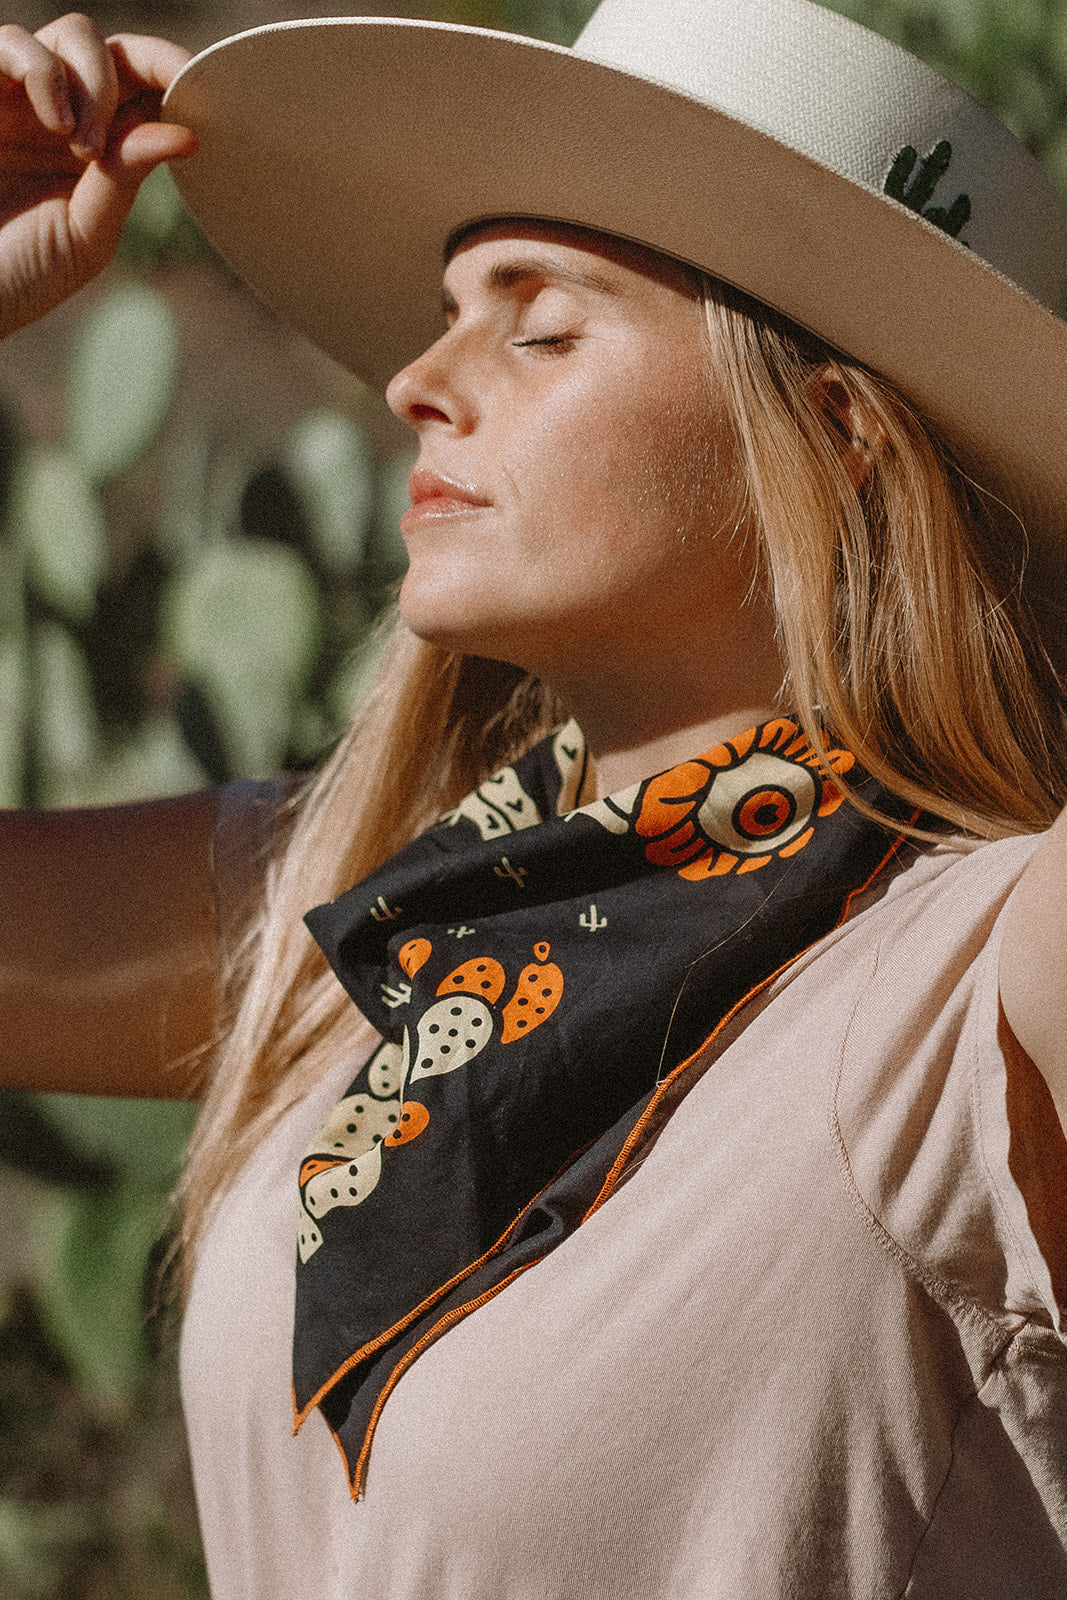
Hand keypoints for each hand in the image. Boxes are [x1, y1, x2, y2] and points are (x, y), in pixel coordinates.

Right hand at [0, 13, 194, 336]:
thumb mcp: (85, 236)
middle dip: (139, 72)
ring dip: (94, 81)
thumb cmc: (20, 276)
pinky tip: (57, 124)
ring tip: (81, 146)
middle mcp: (65, 117)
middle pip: (117, 51)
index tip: (203, 86)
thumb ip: (125, 180)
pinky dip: (45, 72)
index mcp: (101, 152)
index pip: (147, 91)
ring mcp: (22, 100)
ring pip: (73, 34)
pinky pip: (15, 43)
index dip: (175, 76)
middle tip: (120, 139)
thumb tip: (186, 135)